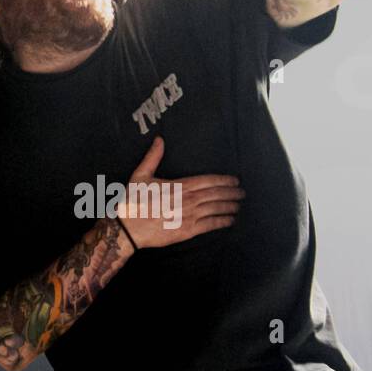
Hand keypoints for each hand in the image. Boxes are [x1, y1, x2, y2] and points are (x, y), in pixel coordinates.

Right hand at [116, 137, 243, 249]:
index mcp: (180, 185)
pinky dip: (222, 221)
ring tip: (238, 205)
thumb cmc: (134, 202)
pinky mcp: (188, 230)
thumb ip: (153, 157)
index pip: (209, 180)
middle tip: (242, 193)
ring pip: (216, 208)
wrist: (129, 228)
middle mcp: (188, 200)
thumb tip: (159, 140)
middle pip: (216, 194)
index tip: (235, 181)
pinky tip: (230, 220)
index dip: (224, 180)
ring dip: (230, 206)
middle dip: (231, 193)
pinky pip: (210, 225)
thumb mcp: (141, 175)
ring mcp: (189, 216)